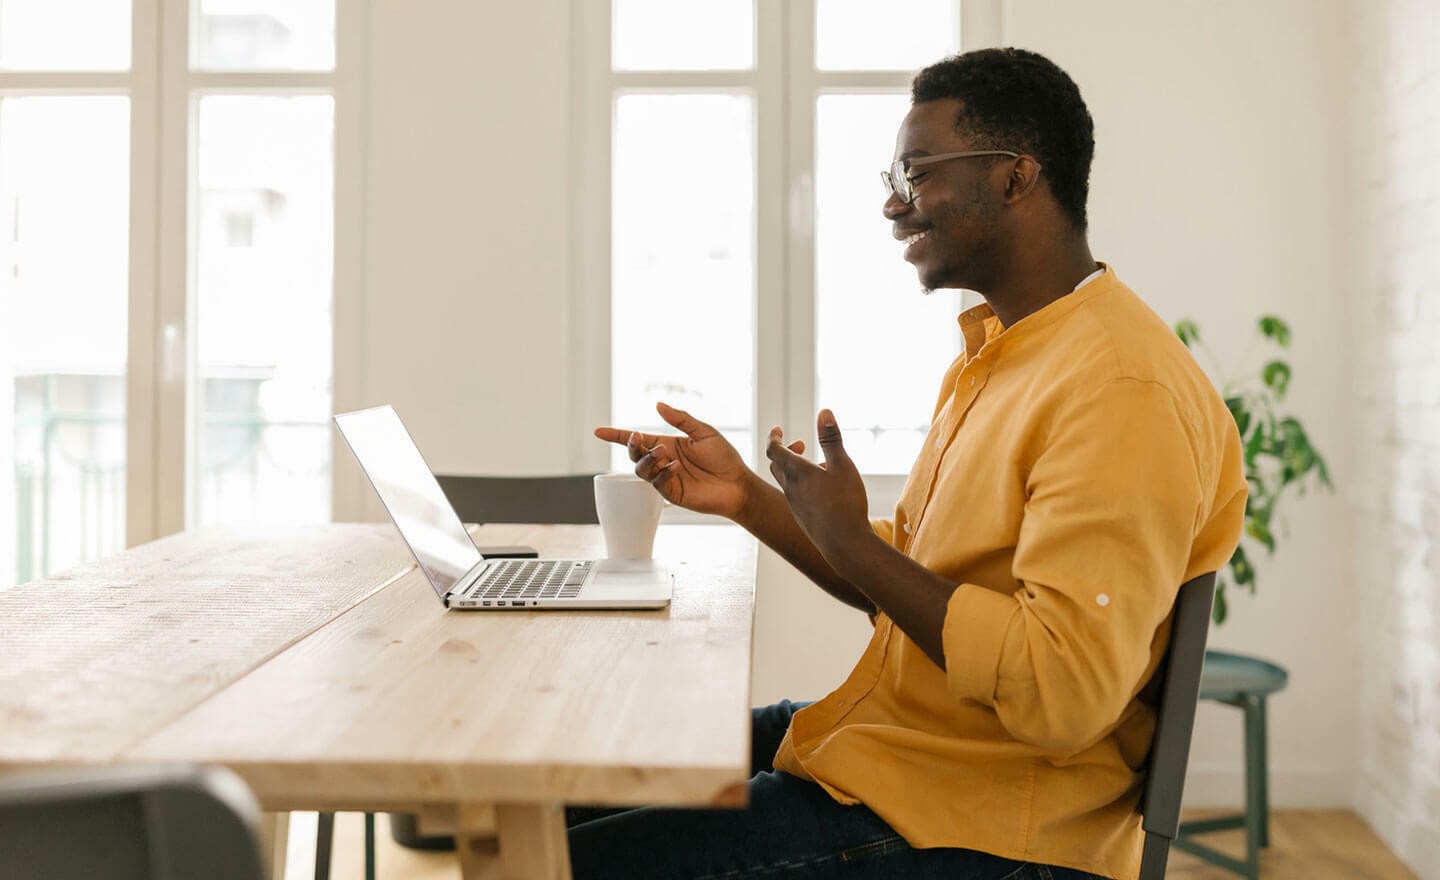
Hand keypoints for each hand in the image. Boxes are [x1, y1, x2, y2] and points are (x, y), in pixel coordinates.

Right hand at [594, 402, 759, 517]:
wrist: (737, 484)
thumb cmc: (724, 458)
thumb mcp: (704, 432)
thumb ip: (681, 419)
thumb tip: (658, 405)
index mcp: (669, 444)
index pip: (638, 439)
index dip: (617, 435)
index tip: (598, 432)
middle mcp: (663, 460)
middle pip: (635, 453)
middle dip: (632, 445)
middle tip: (638, 438)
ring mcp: (666, 477)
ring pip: (642, 469)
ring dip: (647, 459)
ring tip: (663, 452)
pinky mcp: (672, 493)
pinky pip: (658, 482)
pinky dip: (663, 473)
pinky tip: (676, 467)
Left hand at [765, 409, 871, 560]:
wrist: (844, 544)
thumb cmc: (845, 503)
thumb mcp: (843, 465)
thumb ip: (832, 438)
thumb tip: (824, 411)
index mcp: (797, 471)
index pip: (774, 449)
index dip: (773, 437)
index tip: (777, 429)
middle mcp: (791, 488)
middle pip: (776, 465)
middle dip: (784, 451)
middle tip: (799, 445)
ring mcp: (795, 505)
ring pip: (786, 482)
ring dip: (794, 469)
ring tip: (815, 466)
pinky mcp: (803, 518)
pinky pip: (796, 496)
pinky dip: (802, 486)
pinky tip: (822, 490)